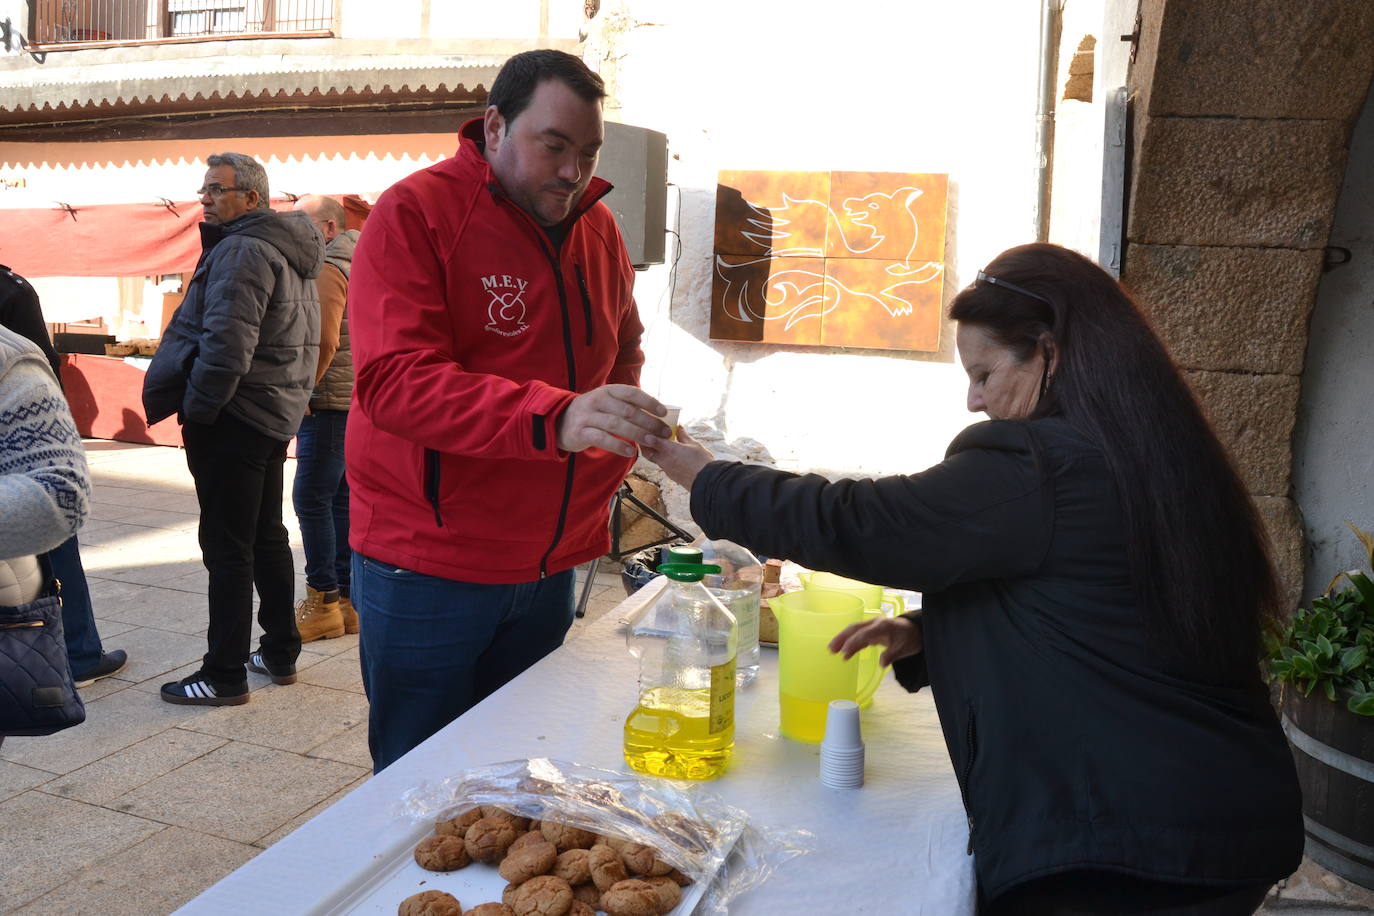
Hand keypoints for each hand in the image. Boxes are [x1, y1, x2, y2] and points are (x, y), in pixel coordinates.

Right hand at [555, 384, 670, 457]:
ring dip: (637, 434)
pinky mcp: (580, 432)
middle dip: (649, 422)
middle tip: (663, 433)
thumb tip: (656, 414)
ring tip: (651, 443)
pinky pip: (602, 439)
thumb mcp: (607, 403)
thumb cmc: (592, 413)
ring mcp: (587, 416)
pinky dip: (618, 445)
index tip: (663, 413)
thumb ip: (627, 406)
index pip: (632, 393)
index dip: (649, 402)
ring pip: (616, 424)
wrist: (558, 422)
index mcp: (607, 391)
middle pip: (627, 411)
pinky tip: (631, 452)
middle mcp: (597, 400)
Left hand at [641, 426, 714, 490]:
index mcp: (668, 449)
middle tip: (649, 436)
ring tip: (659, 444)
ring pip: (652, 459)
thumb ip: (683, 435)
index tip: (647, 428)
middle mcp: (664, 460)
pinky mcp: (670, 475)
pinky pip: (661, 465)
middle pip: (646, 451)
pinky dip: (661, 459)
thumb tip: (678, 427)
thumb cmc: (702, 462)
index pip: (650, 439)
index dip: (647, 433)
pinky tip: (669, 455)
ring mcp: (666, 469)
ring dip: (653, 451)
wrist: (707, 482)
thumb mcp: (694, 444)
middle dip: (645, 443)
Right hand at [828, 616, 922, 667]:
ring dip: (842, 640)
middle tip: (831, 649)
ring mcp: (872, 627)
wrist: (914, 631)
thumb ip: (891, 655)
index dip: (853, 642)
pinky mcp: (871, 632)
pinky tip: (845, 653)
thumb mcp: (904, 648)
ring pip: (854, 632)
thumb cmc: (909, 638)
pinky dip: (851, 644)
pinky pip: (858, 637)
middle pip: (854, 628)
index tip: (844, 652)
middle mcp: (874, 624)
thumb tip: (882, 664)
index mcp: (882, 626)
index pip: (864, 633)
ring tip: (832, 650)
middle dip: (842, 638)